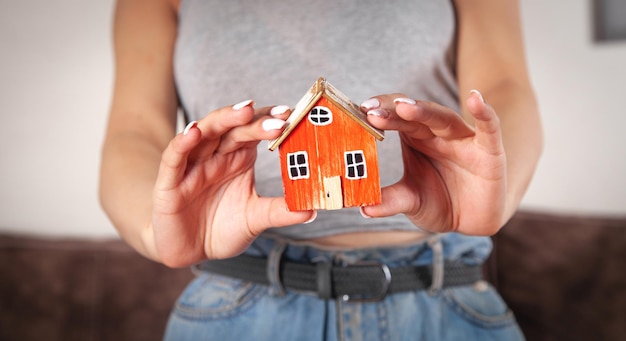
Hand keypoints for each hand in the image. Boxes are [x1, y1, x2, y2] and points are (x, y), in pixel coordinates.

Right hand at [151, 101, 313, 266]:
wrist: (187, 251)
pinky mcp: (169, 181)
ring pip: (205, 133)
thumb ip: (279, 212)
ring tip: (245, 110)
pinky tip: (195, 132)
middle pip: (234, 128)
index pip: (253, 131)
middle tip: (279, 117)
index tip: (291, 114)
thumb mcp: (254, 219)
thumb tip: (311, 210)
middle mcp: (215, 156)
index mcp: (237, 159)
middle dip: (255, 120)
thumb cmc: (220, 228)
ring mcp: (192, 165)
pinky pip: (175, 156)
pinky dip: (183, 142)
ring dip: (224, 119)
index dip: (269, 121)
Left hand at [360, 91, 505, 234]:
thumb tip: (363, 208)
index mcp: (416, 138)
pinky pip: (488, 127)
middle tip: (372, 110)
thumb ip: (390, 201)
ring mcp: (463, 139)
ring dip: (424, 111)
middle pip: (415, 114)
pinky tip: (475, 97)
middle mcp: (438, 133)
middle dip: (394, 111)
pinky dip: (484, 112)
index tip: (359, 113)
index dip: (380, 113)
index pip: (396, 116)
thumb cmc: (440, 202)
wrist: (474, 220)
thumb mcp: (411, 201)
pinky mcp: (489, 151)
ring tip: (405, 107)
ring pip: (443, 118)